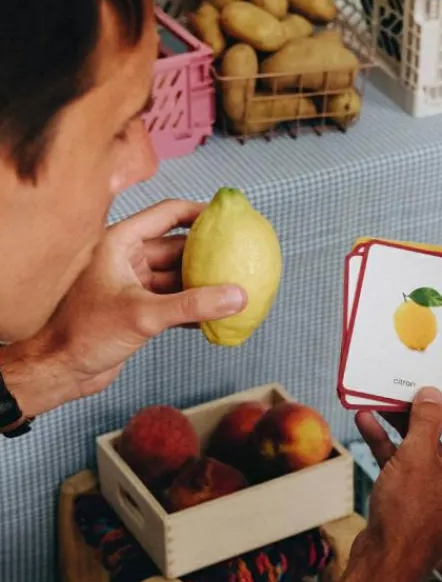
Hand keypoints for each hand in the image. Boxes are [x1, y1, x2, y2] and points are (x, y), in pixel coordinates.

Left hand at [3, 200, 245, 415]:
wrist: (60, 370)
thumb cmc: (84, 334)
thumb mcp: (144, 315)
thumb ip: (192, 305)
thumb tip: (237, 296)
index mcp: (120, 243)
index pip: (167, 214)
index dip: (199, 212)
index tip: (229, 217)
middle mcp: (127, 259)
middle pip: (178, 246)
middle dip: (209, 251)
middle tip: (241, 253)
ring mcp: (134, 284)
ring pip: (179, 276)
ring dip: (204, 283)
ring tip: (236, 284)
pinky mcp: (139, 309)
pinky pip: (175, 300)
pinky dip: (195, 306)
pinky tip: (218, 313)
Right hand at [354, 365, 441, 581]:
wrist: (383, 567)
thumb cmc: (409, 518)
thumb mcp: (418, 457)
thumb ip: (427, 420)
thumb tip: (433, 394)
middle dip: (435, 398)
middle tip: (421, 370)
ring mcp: (441, 485)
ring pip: (428, 439)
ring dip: (406, 417)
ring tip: (387, 391)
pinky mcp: (416, 493)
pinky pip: (406, 457)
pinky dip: (389, 440)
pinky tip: (367, 419)